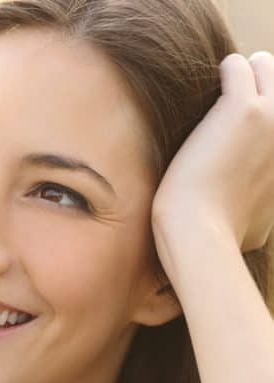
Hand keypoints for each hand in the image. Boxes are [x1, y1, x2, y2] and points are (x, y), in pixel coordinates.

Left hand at [152, 52, 273, 251]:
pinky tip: (204, 88)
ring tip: (214, 92)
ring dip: (238, 72)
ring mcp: (273, 117)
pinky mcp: (242, 108)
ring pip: (264, 64)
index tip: (241, 118)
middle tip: (227, 98)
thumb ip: (266, 206)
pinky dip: (220, 71)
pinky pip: (236, 66)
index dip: (263, 105)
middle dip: (256, 81)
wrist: (201, 230)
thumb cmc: (221, 233)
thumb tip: (258, 214)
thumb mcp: (261, 225)